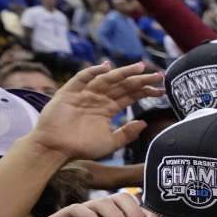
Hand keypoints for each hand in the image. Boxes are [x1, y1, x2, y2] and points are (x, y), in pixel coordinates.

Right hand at [26, 62, 161, 162]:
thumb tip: (144, 123)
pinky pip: (81, 79)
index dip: (145, 91)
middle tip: (158, 75)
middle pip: (122, 85)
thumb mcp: (110, 142)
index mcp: (108, 109)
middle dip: (140, 80)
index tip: (161, 89)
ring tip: (140, 67)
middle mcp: (98, 99)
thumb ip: (127, 133)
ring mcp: (84, 94)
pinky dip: (92, 72)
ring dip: (123, 73)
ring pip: (106, 80)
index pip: (130, 96)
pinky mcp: (68, 93)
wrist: (55, 150)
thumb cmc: (81, 148)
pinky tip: (106, 67)